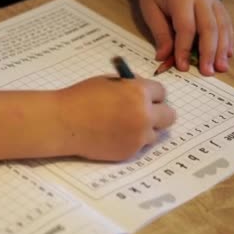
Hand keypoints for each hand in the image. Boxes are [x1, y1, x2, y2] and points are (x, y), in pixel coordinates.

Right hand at [57, 76, 175, 160]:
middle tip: (146, 113)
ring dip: (145, 129)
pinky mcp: (130, 152)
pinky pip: (140, 146)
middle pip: (169, 115)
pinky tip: (114, 135)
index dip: (152, 94)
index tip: (146, 97)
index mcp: (138, 92)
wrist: (64, 123)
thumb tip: (143, 90)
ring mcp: (138, 136)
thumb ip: (130, 85)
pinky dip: (131, 141)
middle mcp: (144, 115)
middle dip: (159, 112)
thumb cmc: (80, 99)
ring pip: (156, 133)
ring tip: (124, 125)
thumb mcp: (108, 82)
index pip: (162, 92)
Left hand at [136, 0, 233, 75]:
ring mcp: (212, 0)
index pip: (186, 27)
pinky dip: (229, 40)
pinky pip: (226, 23)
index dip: (185, 49)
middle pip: (209, 28)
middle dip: (209, 52)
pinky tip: (228, 55)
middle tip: (207, 72)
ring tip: (221, 68)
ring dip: (223, 49)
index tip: (183, 67)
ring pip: (222, 26)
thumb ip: (160, 34)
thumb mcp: (150, 11)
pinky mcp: (218, 5)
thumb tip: (164, 58)